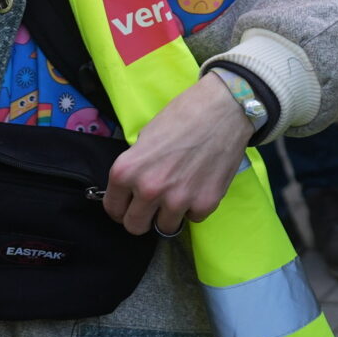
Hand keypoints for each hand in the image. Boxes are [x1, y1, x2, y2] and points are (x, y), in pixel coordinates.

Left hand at [105, 74, 252, 236]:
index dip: (122, 207)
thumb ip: (137, 166)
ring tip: (180, 192)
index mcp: (126, 171)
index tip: (131, 204)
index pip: (113, 209)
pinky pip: (194, 218)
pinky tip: (201, 184)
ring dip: (170, 213)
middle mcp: (148, 189)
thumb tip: (135, 185)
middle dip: (143, 217)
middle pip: (135, 226)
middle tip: (154, 205)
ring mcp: (178, 200)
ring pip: (165, 227)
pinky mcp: (205, 204)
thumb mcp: (146, 137)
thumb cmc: (183, 115)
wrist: (224, 109)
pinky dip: (196, 206)